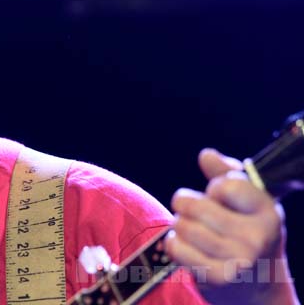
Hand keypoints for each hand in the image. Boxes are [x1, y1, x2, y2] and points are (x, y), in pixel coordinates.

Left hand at [165, 148, 298, 303]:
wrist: (255, 285)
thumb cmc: (246, 232)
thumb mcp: (247, 201)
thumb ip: (226, 174)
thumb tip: (206, 155)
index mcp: (267, 211)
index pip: (225, 185)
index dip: (214, 188)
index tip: (218, 196)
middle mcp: (256, 237)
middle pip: (195, 206)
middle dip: (185, 203)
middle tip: (191, 211)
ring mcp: (237, 260)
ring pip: (182, 226)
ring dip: (179, 224)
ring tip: (191, 229)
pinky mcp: (216, 277)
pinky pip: (176, 247)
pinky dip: (173, 243)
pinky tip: (186, 245)